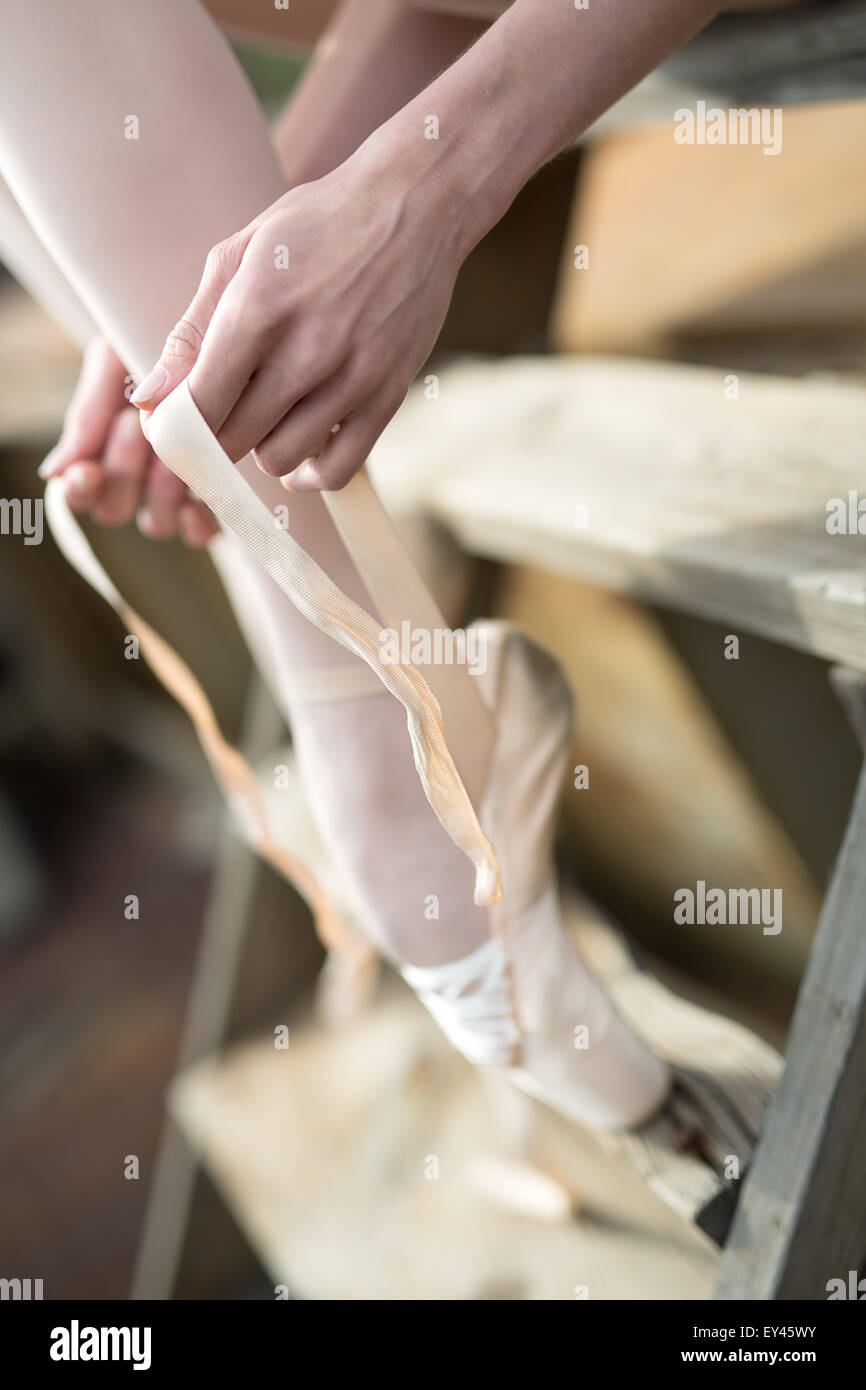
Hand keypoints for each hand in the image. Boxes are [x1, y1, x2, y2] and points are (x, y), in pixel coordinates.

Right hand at [40, 336, 217, 545]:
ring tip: (176, 447)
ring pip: (156, 522)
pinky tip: (199, 498)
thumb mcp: (113, 364)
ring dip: (161, 491)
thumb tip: (55, 474)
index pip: (79, 493)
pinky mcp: (212, 495)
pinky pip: (200, 531)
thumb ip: (87, 415)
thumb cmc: (150, 344)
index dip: (80, 491)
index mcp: (100, 452)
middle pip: (115, 509)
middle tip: (134, 425)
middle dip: (123, 472)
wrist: (209, 330)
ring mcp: (172, 491)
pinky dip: (197, 523)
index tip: (88, 470)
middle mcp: (134, 479)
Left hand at [131, 143, 470, 490]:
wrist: (416, 203)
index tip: (173, 419)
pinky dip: (310, 474)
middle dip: (215, 434)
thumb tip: (148, 398)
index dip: (176, 424)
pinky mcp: (388, 396)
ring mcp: (353, 379)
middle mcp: (307, 351)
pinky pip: (338, 470)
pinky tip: (299, 451)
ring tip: (264, 417)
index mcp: (259, 309)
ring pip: (280, 459)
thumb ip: (191, 331)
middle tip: (218, 413)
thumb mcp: (240, 254)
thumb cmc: (317, 223)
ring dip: (262, 447)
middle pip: (235, 438)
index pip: (200, 404)